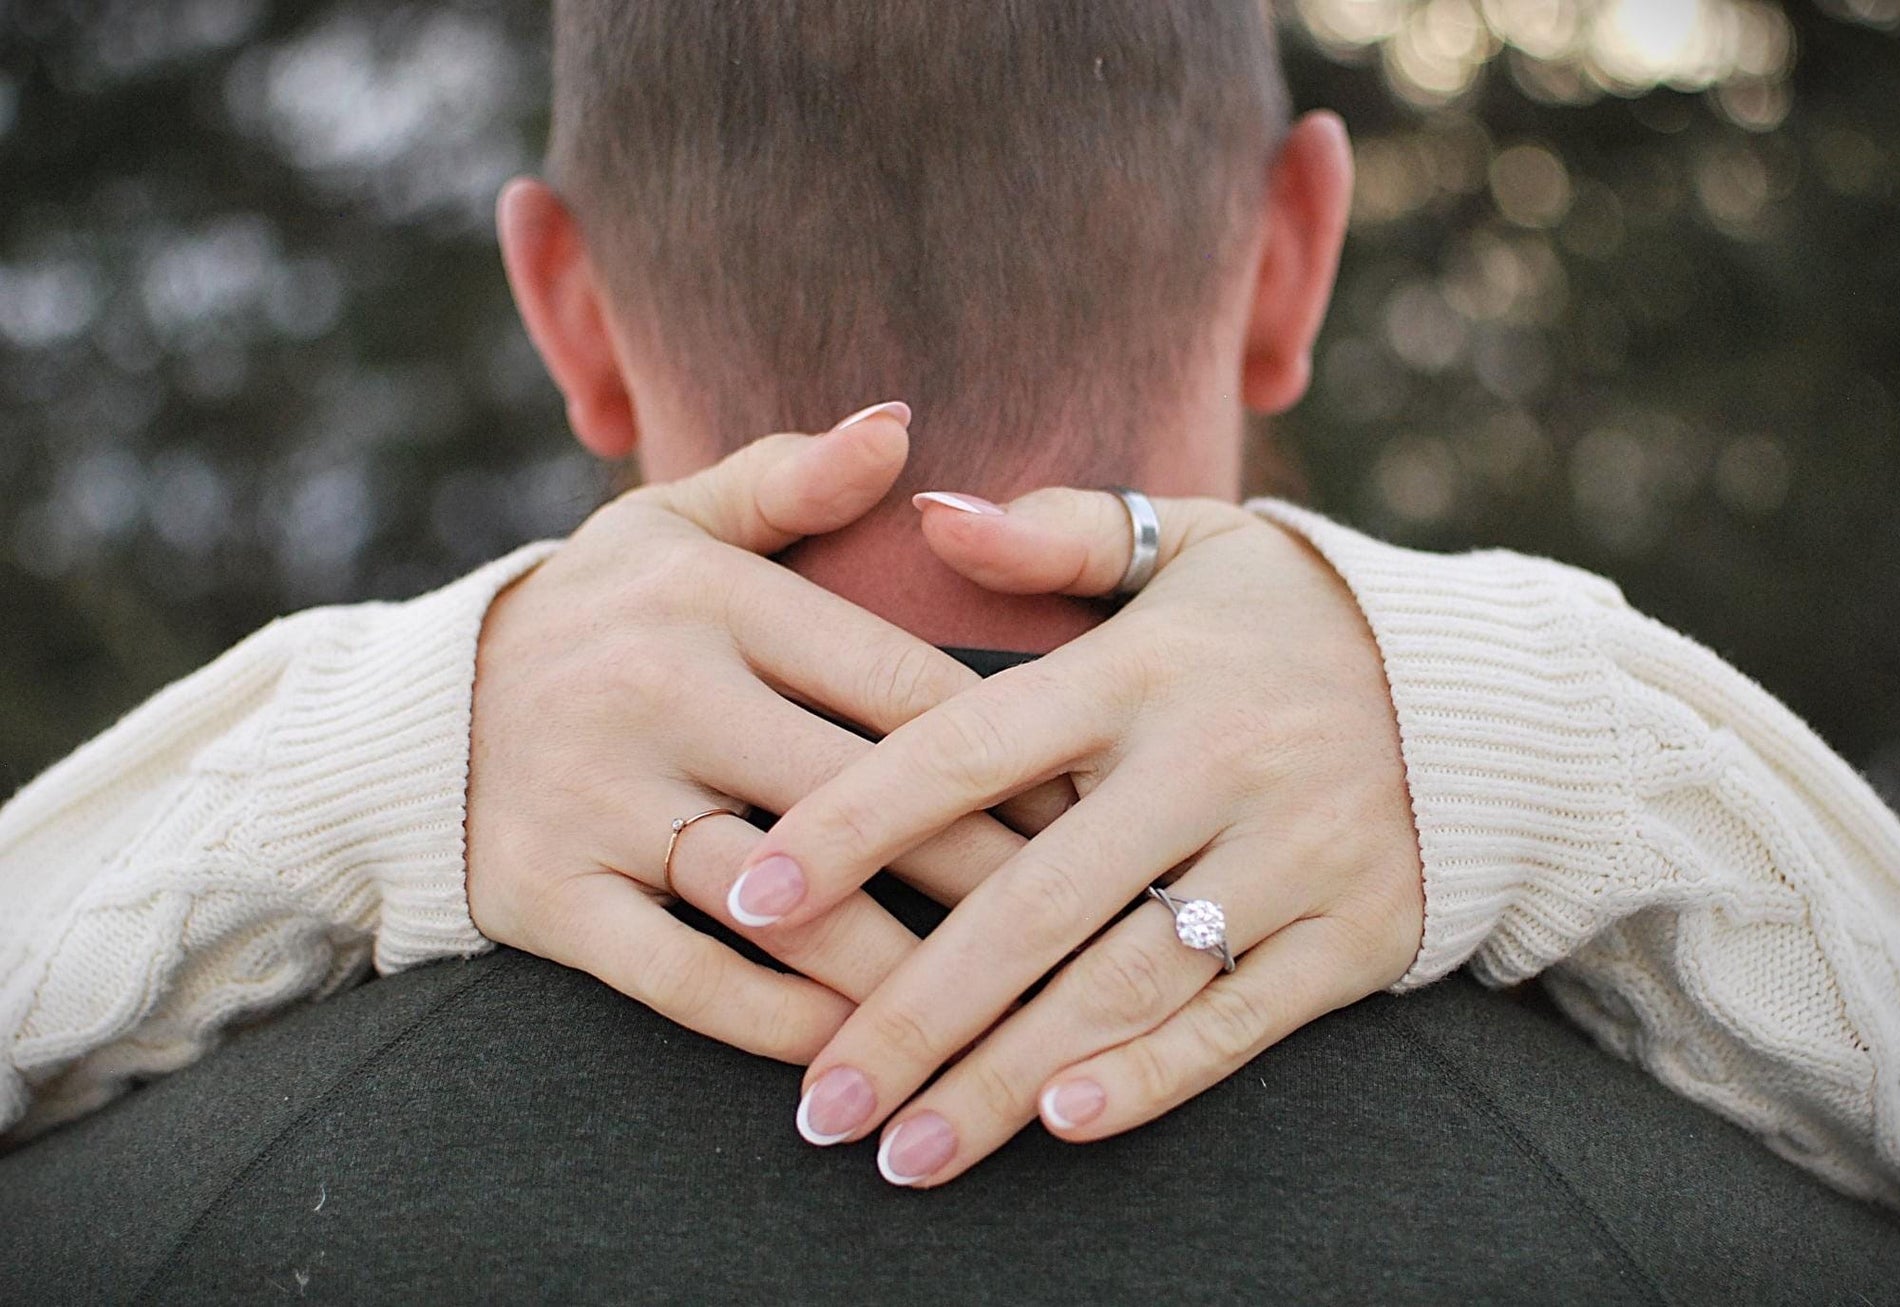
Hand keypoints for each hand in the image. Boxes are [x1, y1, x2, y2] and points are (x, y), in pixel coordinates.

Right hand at [465, 406, 1030, 1063]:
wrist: (410, 715)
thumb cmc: (592, 616)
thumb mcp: (673, 525)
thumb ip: (792, 480)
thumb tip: (901, 423)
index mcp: (711, 597)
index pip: (898, 684)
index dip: (1014, 752)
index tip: (1098, 807)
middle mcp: (658, 691)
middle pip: (865, 796)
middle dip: (987, 868)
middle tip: (1088, 923)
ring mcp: (598, 799)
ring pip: (783, 898)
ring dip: (898, 965)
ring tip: (998, 1010)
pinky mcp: (547, 894)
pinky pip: (679, 977)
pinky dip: (773, 1020)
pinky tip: (853, 1047)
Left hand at [739, 488, 1423, 1181]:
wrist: (1492, 691)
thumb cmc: (1294, 615)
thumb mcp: (1191, 543)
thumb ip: (1057, 533)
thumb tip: (924, 508)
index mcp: (1141, 669)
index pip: (969, 749)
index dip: (852, 822)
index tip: (749, 895)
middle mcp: (1210, 764)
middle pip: (1033, 903)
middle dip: (913, 1011)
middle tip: (818, 1103)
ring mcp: (1290, 854)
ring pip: (1122, 985)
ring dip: (1004, 1079)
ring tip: (903, 1154)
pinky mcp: (1354, 933)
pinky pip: (1238, 1022)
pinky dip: (1148, 1078)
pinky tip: (1054, 1125)